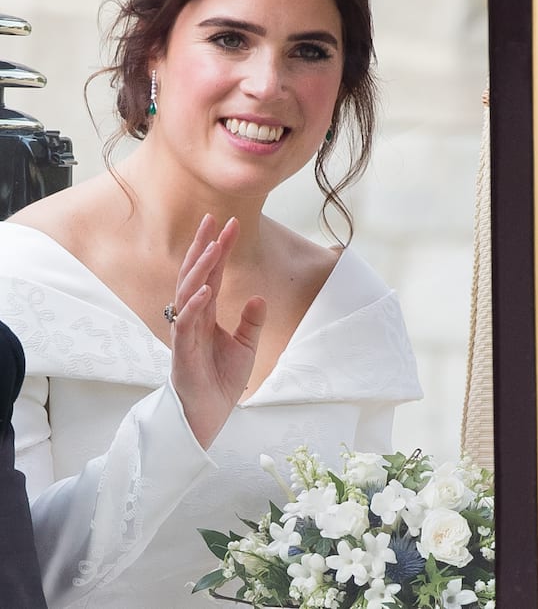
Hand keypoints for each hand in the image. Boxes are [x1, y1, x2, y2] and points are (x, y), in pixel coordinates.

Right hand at [169, 214, 265, 447]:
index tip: (232, 223)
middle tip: (213, 218)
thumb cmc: (221, 381)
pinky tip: (207, 288)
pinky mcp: (182, 350)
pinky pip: (187, 322)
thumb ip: (251, 321)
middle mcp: (193, 315)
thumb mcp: (246, 346)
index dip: (220, 248)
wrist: (209, 415)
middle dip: (203, 245)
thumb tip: (258, 296)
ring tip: (215, 246)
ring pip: (188, 291)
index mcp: (206, 312)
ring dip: (201, 268)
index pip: (212, 273)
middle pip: (195, 273)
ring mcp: (186, 331)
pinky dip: (196, 304)